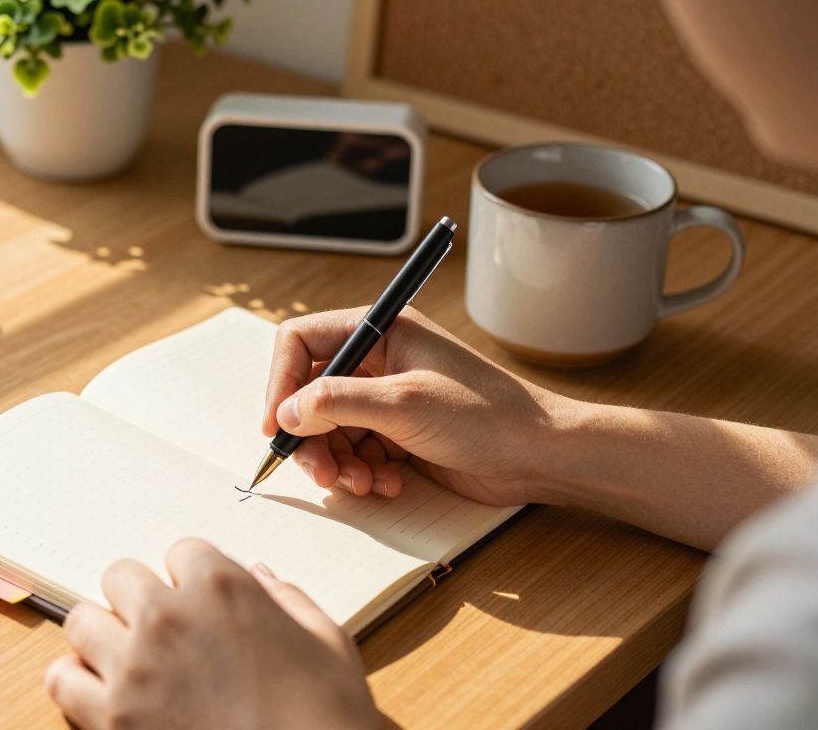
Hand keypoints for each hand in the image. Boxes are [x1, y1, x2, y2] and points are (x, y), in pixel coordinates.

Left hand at [44, 539, 387, 729]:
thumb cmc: (327, 715)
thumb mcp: (328, 643)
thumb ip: (288, 601)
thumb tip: (262, 578)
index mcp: (222, 587)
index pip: (182, 551)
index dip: (192, 579)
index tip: (201, 603)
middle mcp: (169, 615)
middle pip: (120, 576)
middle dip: (138, 599)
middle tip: (160, 630)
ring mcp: (134, 665)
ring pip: (81, 620)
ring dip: (103, 635)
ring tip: (127, 658)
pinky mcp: (112, 716)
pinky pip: (61, 679)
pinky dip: (76, 681)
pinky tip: (102, 691)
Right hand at [262, 307, 567, 504]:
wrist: (541, 455)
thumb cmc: (486, 416)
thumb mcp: (404, 404)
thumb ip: (337, 402)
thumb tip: (287, 412)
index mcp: (381, 331)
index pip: (302, 342)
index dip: (282, 381)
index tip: (276, 424)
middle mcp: (379, 360)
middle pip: (310, 393)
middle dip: (311, 436)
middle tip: (321, 471)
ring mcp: (388, 399)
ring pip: (329, 429)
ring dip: (337, 462)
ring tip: (362, 484)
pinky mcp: (398, 434)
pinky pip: (355, 452)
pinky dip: (361, 473)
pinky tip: (387, 485)